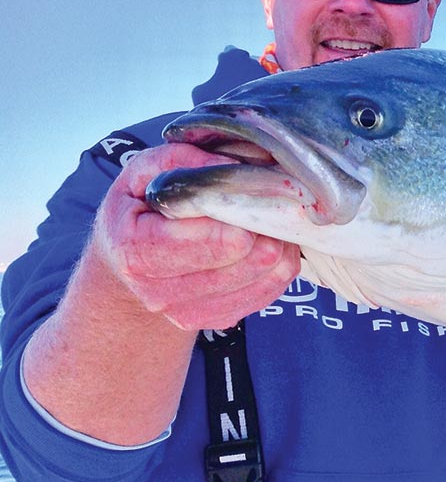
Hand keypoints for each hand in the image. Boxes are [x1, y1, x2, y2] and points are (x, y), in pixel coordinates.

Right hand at [91, 143, 300, 329]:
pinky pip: (268, 294)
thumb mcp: (144, 172)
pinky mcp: (217, 320)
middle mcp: (157, 291)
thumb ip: (182, 161)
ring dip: (277, 248)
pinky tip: (271, 245)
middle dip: (261, 231)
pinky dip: (279, 268)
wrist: (130, 261)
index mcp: (133, 250)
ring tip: (270, 221)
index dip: (232, 224)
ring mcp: (187, 313)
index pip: (197, 243)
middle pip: (236, 264)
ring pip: (259, 280)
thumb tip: (230, 167)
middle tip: (271, 205)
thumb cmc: (141, 208)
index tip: (250, 203)